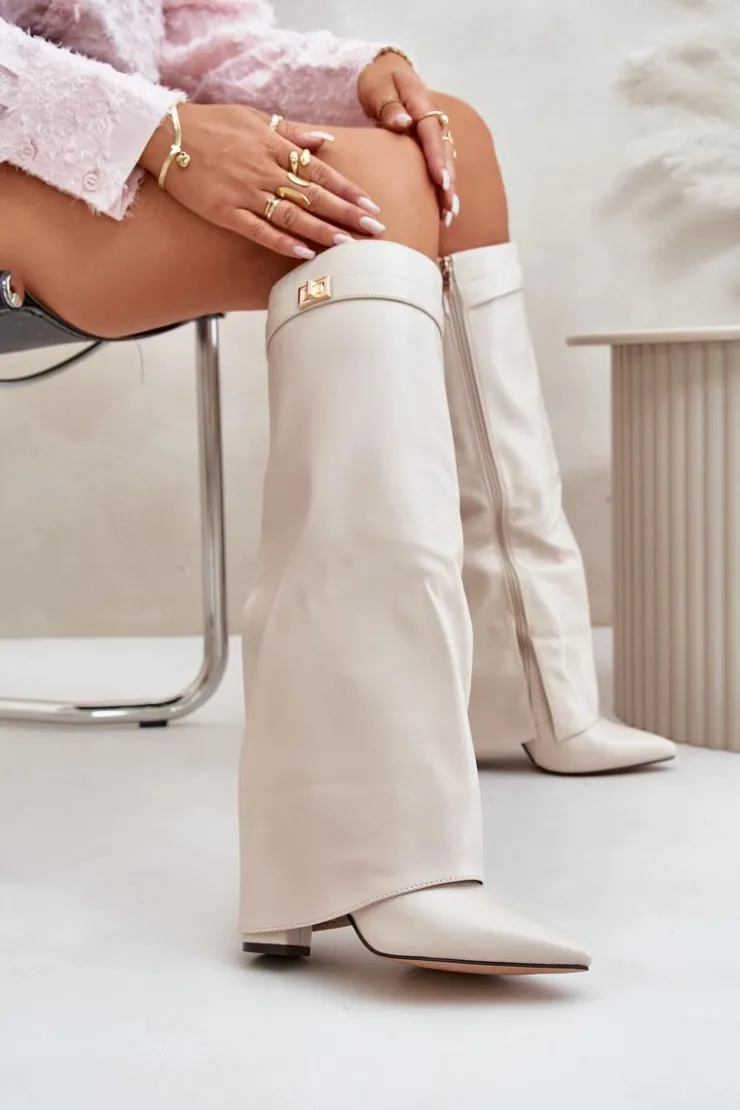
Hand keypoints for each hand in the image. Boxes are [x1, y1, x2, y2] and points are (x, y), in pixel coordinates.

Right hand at [139, 104, 384, 258]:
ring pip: (291, 214)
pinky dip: (282, 241)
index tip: (370, 204)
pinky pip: (259, 230)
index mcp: (274, 146)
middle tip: (374, 229)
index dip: (347, 189)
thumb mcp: (254, 117)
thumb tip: (326, 141)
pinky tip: (304, 252)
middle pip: (314, 195)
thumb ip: (292, 132)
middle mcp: (264, 170)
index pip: (320, 172)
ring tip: (347, 244)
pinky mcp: (225, 211)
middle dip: (347, 213)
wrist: (164, 133)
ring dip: (321, 230)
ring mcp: (245, 192)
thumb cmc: (210, 124)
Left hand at [358, 53, 456, 223]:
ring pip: (446, 161)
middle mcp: (433, 119)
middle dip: (448, 181)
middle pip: (445, 152)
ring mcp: (435, 132)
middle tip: (448, 206)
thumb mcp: (378, 86)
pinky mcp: (431, 143)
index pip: (431, 132)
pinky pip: (440, 164)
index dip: (436, 157)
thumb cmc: (379, 80)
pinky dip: (443, 186)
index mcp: (421, 102)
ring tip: (448, 215)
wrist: (387, 71)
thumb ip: (389, 104)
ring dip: (448, 188)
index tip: (440, 180)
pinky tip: (443, 209)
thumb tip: (403, 121)